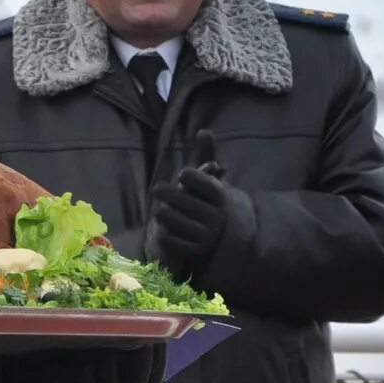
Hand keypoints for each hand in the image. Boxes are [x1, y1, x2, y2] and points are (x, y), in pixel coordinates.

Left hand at [147, 131, 249, 271]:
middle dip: (165, 193)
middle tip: (158, 191)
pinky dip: (163, 232)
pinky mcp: (195, 251)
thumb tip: (204, 131)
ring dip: (162, 213)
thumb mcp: (210, 179)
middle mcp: (215, 216)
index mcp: (220, 194)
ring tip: (164, 211)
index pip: (193, 178)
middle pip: (175, 198)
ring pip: (168, 217)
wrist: (224, 234)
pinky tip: (167, 228)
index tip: (183, 176)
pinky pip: (167, 238)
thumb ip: (207, 155)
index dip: (185, 176)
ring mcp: (206, 235)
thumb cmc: (210, 199)